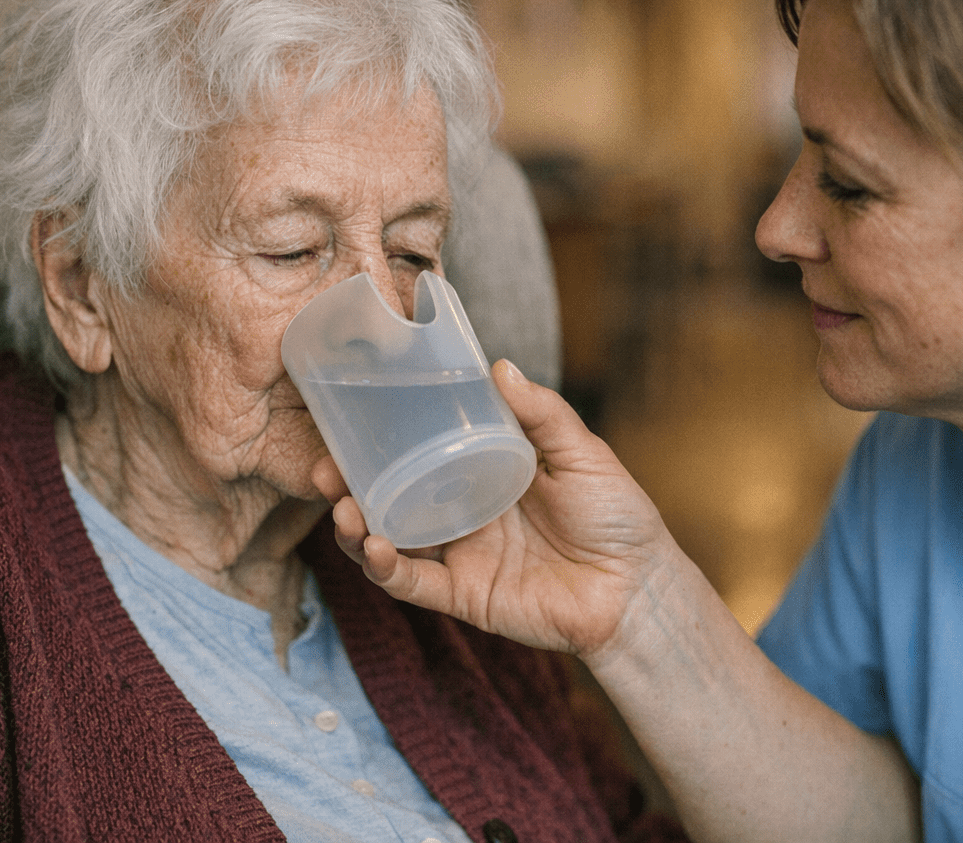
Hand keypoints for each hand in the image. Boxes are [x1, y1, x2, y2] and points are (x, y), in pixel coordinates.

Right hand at [314, 359, 679, 658]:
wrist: (639, 589)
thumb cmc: (619, 518)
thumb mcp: (582, 453)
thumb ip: (543, 414)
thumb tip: (499, 366)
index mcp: (483, 473)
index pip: (419, 452)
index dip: (380, 442)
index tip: (346, 420)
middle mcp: (462, 513)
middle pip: (389, 498)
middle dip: (347, 487)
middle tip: (322, 471)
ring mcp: (460, 556)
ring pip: (389, 542)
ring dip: (355, 527)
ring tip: (342, 508)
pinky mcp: (464, 596)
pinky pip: (413, 583)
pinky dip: (386, 568)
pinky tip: (373, 547)